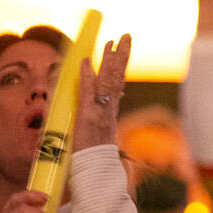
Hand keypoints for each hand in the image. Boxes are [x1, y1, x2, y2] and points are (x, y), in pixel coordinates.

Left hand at [75, 34, 130, 150]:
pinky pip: (88, 93)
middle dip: (121, 56)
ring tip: (114, 41)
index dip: (118, 66)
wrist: (96, 176)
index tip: (119, 50)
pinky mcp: (88, 118)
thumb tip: (104, 116)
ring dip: (111, 60)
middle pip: (117, 77)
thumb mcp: (98, 139)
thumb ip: (100, 125)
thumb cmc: (94, 161)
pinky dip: (88, 76)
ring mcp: (100, 113)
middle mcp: (108, 110)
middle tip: (125, 36)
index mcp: (110, 114)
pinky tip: (88, 61)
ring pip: (109, 81)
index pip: (116, 85)